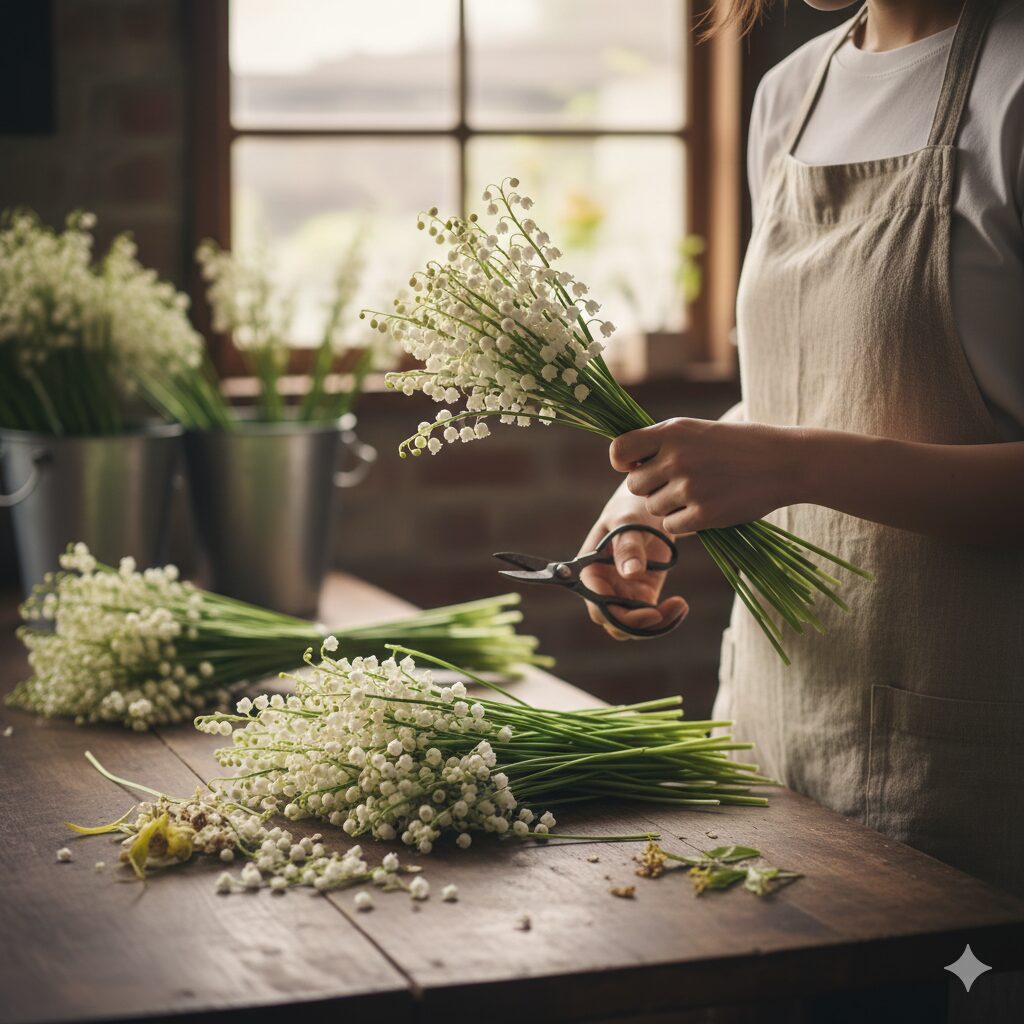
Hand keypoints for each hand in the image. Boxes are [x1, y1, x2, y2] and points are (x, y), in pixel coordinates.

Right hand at [577, 481, 688, 640]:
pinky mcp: (641, 595)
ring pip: (631, 627)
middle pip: (613, 622)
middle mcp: (602, 587)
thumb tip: (631, 573)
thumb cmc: (632, 507)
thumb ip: (628, 545)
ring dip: (656, 625)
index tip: (652, 612)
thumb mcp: (628, 521)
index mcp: (590, 570)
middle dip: (641, 624)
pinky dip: (665, 619)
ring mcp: (621, 593)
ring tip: (680, 606)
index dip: (621, 615)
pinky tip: (681, 605)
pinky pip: (648, 620)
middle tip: (672, 609)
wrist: (651, 506)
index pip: (598, 605)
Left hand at [610, 417, 802, 534]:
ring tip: (697, 493)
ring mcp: (690, 487)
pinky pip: (672, 527)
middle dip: (650, 488)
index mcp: (672, 431)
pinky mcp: (704, 514)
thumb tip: (626, 465)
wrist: (785, 462)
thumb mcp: (697, 430)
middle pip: (635, 486)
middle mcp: (677, 458)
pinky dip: (684, 523)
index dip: (622, 462)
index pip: (619, 450)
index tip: (636, 466)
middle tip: (676, 483)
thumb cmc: (738, 445)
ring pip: (653, 508)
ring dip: (669, 506)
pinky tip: (705, 508)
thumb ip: (662, 443)